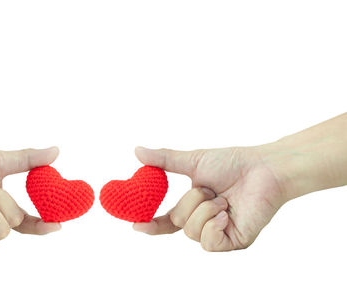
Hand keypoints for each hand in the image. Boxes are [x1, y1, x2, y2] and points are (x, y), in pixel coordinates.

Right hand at [133, 146, 286, 250]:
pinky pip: (210, 243)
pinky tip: (226, 213)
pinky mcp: (234, 241)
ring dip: (205, 211)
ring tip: (223, 199)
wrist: (263, 168)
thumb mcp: (192, 161)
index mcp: (194, 206)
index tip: (136, 224)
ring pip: (192, 233)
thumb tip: (137, 151)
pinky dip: (214, 226)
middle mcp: (205, 221)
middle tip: (209, 190)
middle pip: (179, 223)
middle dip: (190, 203)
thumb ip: (164, 160)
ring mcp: (219, 232)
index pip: (168, 222)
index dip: (152, 225)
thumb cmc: (233, 162)